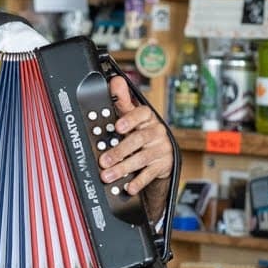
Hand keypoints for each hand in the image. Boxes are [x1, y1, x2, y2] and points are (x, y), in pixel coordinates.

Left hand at [98, 75, 173, 194]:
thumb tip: (115, 81)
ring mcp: (160, 149)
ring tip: (108, 175)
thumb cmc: (143, 130)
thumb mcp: (134, 115)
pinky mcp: (162, 165)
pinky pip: (149, 174)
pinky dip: (138, 181)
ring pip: (141, 159)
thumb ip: (123, 101)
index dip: (130, 119)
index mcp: (147, 118)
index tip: (118, 127)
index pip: (141, 114)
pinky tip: (129, 186)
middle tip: (104, 160)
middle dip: (119, 151)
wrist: (163, 150)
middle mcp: (156, 132)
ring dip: (123, 168)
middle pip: (138, 140)